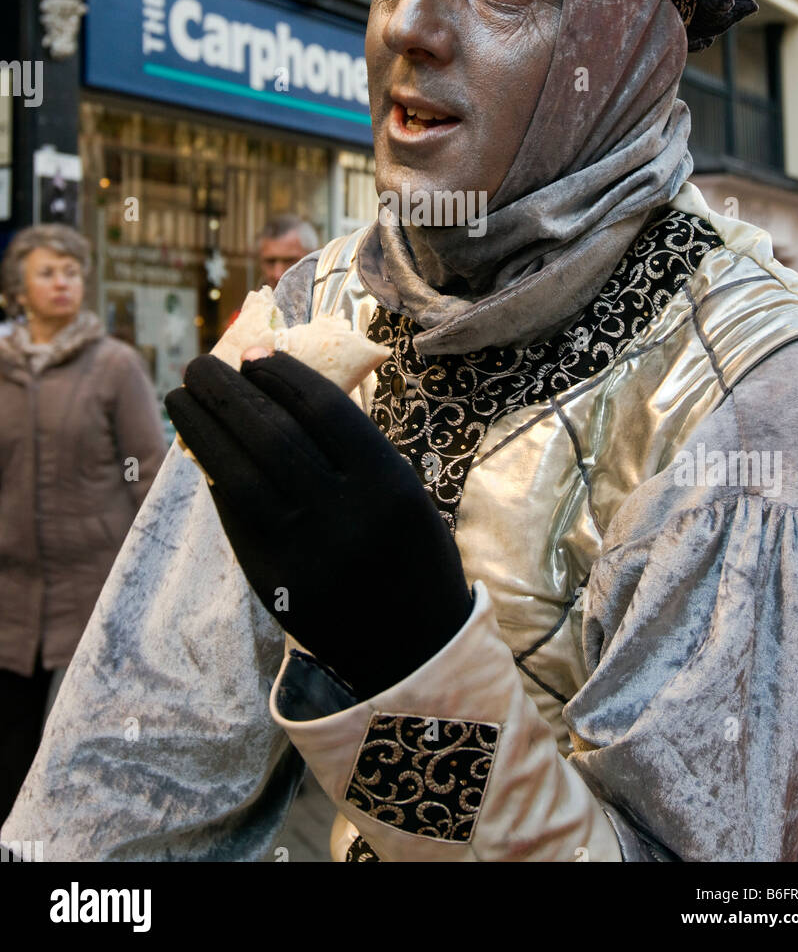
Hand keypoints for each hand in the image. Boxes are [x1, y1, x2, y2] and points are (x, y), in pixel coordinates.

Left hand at [165, 352, 471, 697]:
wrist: (413, 645)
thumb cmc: (408, 550)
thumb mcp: (400, 489)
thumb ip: (350, 446)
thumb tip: (276, 388)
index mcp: (386, 482)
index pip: (322, 408)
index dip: (281, 374)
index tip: (254, 353)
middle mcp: (345, 514)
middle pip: (272, 434)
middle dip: (228, 391)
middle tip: (200, 365)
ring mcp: (304, 552)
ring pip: (239, 473)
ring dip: (203, 428)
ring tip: (183, 399)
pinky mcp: (272, 581)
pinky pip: (233, 514)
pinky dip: (215, 473)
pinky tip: (203, 449)